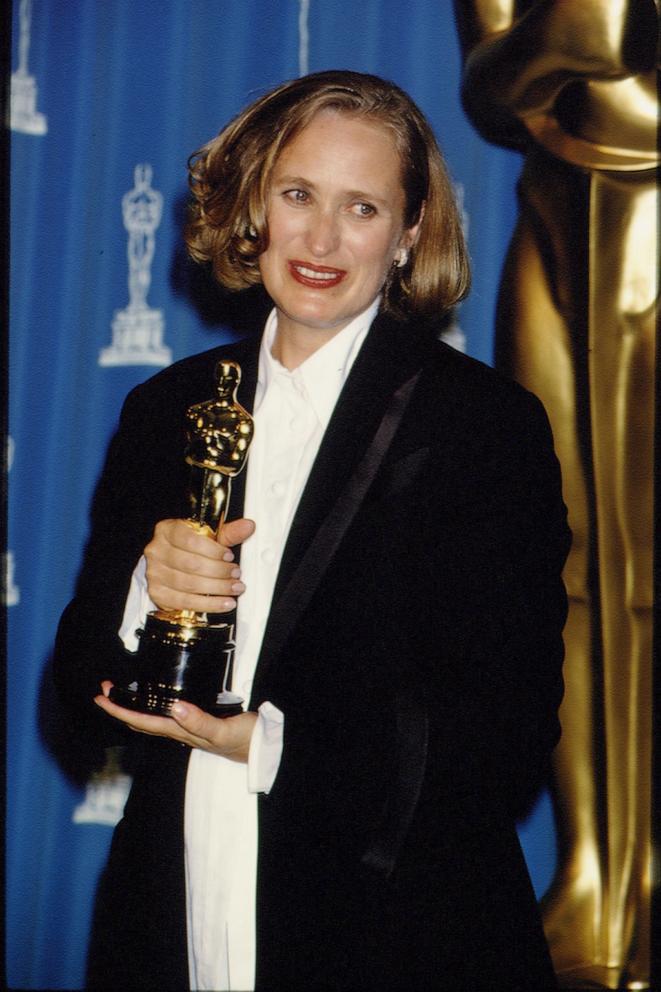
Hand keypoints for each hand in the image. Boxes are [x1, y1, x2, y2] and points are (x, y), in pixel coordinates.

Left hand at [94, 681, 257, 761]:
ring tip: (122, 691)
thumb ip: (200, 721)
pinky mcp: (198, 722)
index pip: (142, 721)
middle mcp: (180, 730)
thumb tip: (175, 707)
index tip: (101, 699)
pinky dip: (153, 706)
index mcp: (181, 731)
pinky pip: (166, 715)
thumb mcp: (223, 730)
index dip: (120, 711)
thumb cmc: (244, 739)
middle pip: (141, 721)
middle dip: (120, 707)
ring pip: (152, 719)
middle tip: (105, 690)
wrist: (263, 748)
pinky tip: (156, 697)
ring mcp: (188, 728)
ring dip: (134, 706)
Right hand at [145, 516, 254, 613]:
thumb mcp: (207, 537)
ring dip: (217, 588)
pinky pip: (186, 602)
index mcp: (167, 530)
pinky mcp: (158, 594)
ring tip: (234, 588)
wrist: (170, 567)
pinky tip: (224, 602)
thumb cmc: (189, 549)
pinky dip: (209, 604)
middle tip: (236, 574)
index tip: (229, 556)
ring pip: (190, 584)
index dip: (213, 550)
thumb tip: (248, 526)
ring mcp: (155, 574)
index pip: (190, 540)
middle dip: (219, 571)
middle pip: (191, 564)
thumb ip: (228, 533)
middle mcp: (157, 551)